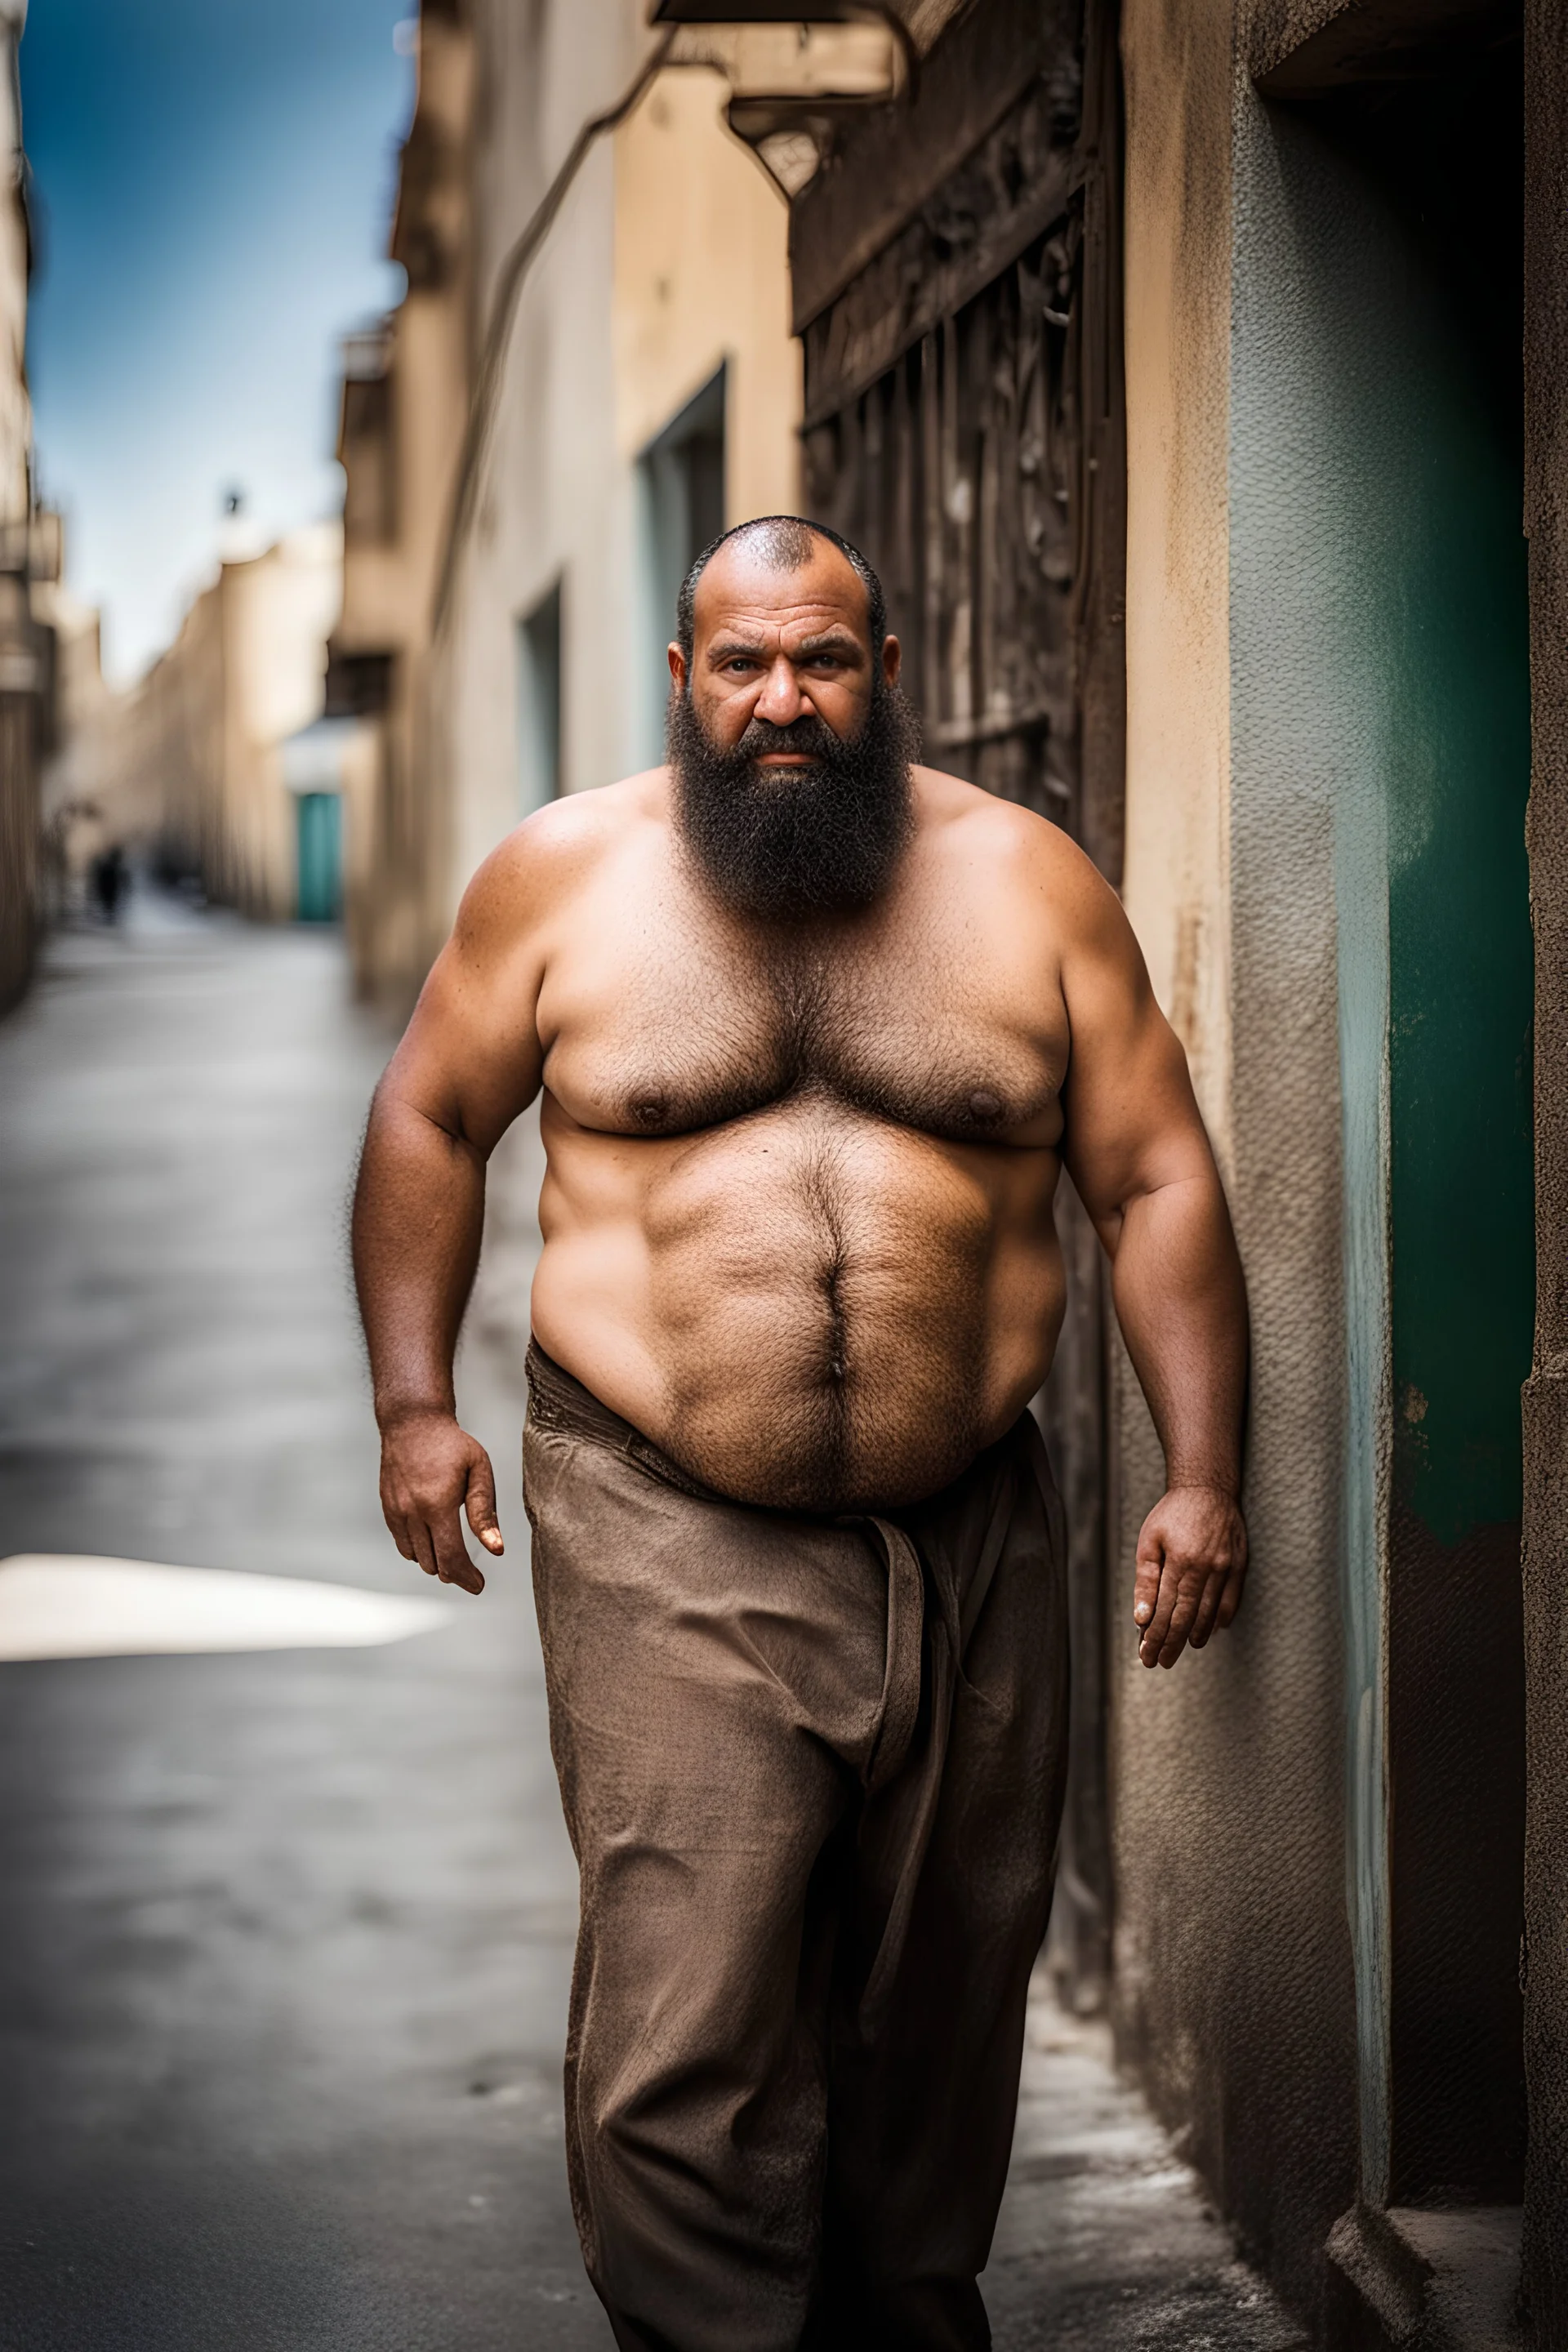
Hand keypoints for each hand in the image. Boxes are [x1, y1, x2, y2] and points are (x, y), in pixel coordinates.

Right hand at [378, 1407, 502, 1595]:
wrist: (412, 1423)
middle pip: (434, 1564)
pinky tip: (433, 1543)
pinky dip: (419, 1551)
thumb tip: (495, 1547)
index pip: (452, 1558)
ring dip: (436, 1563)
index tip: (478, 1585)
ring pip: (417, 1558)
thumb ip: (485, 1512)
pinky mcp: (388, 1510)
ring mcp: (397, 1512)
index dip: (467, 1578)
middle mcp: (412, 1513)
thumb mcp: (479, 1471)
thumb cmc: (449, 1444)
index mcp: (438, 1505)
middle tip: (471, 1572)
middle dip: (455, 1573)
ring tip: (453, 1555)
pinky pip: (403, 1545)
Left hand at [1132, 1484, 1246, 1667]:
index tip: (1146, 1655)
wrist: (1208, 1488)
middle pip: (1186, 1617)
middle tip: (1160, 1662)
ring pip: (1209, 1613)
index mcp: (1178, 1561)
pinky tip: (1208, 1631)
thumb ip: (1145, 1580)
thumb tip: (1142, 1617)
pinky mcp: (1239, 1566)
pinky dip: (1219, 1620)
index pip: (1165, 1610)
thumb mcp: (1150, 1541)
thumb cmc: (1173, 1514)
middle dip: (1171, 1643)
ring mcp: (1225, 1568)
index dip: (1155, 1636)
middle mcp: (1205, 1568)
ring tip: (1181, 1649)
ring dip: (1194, 1636)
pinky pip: (1230, 1602)